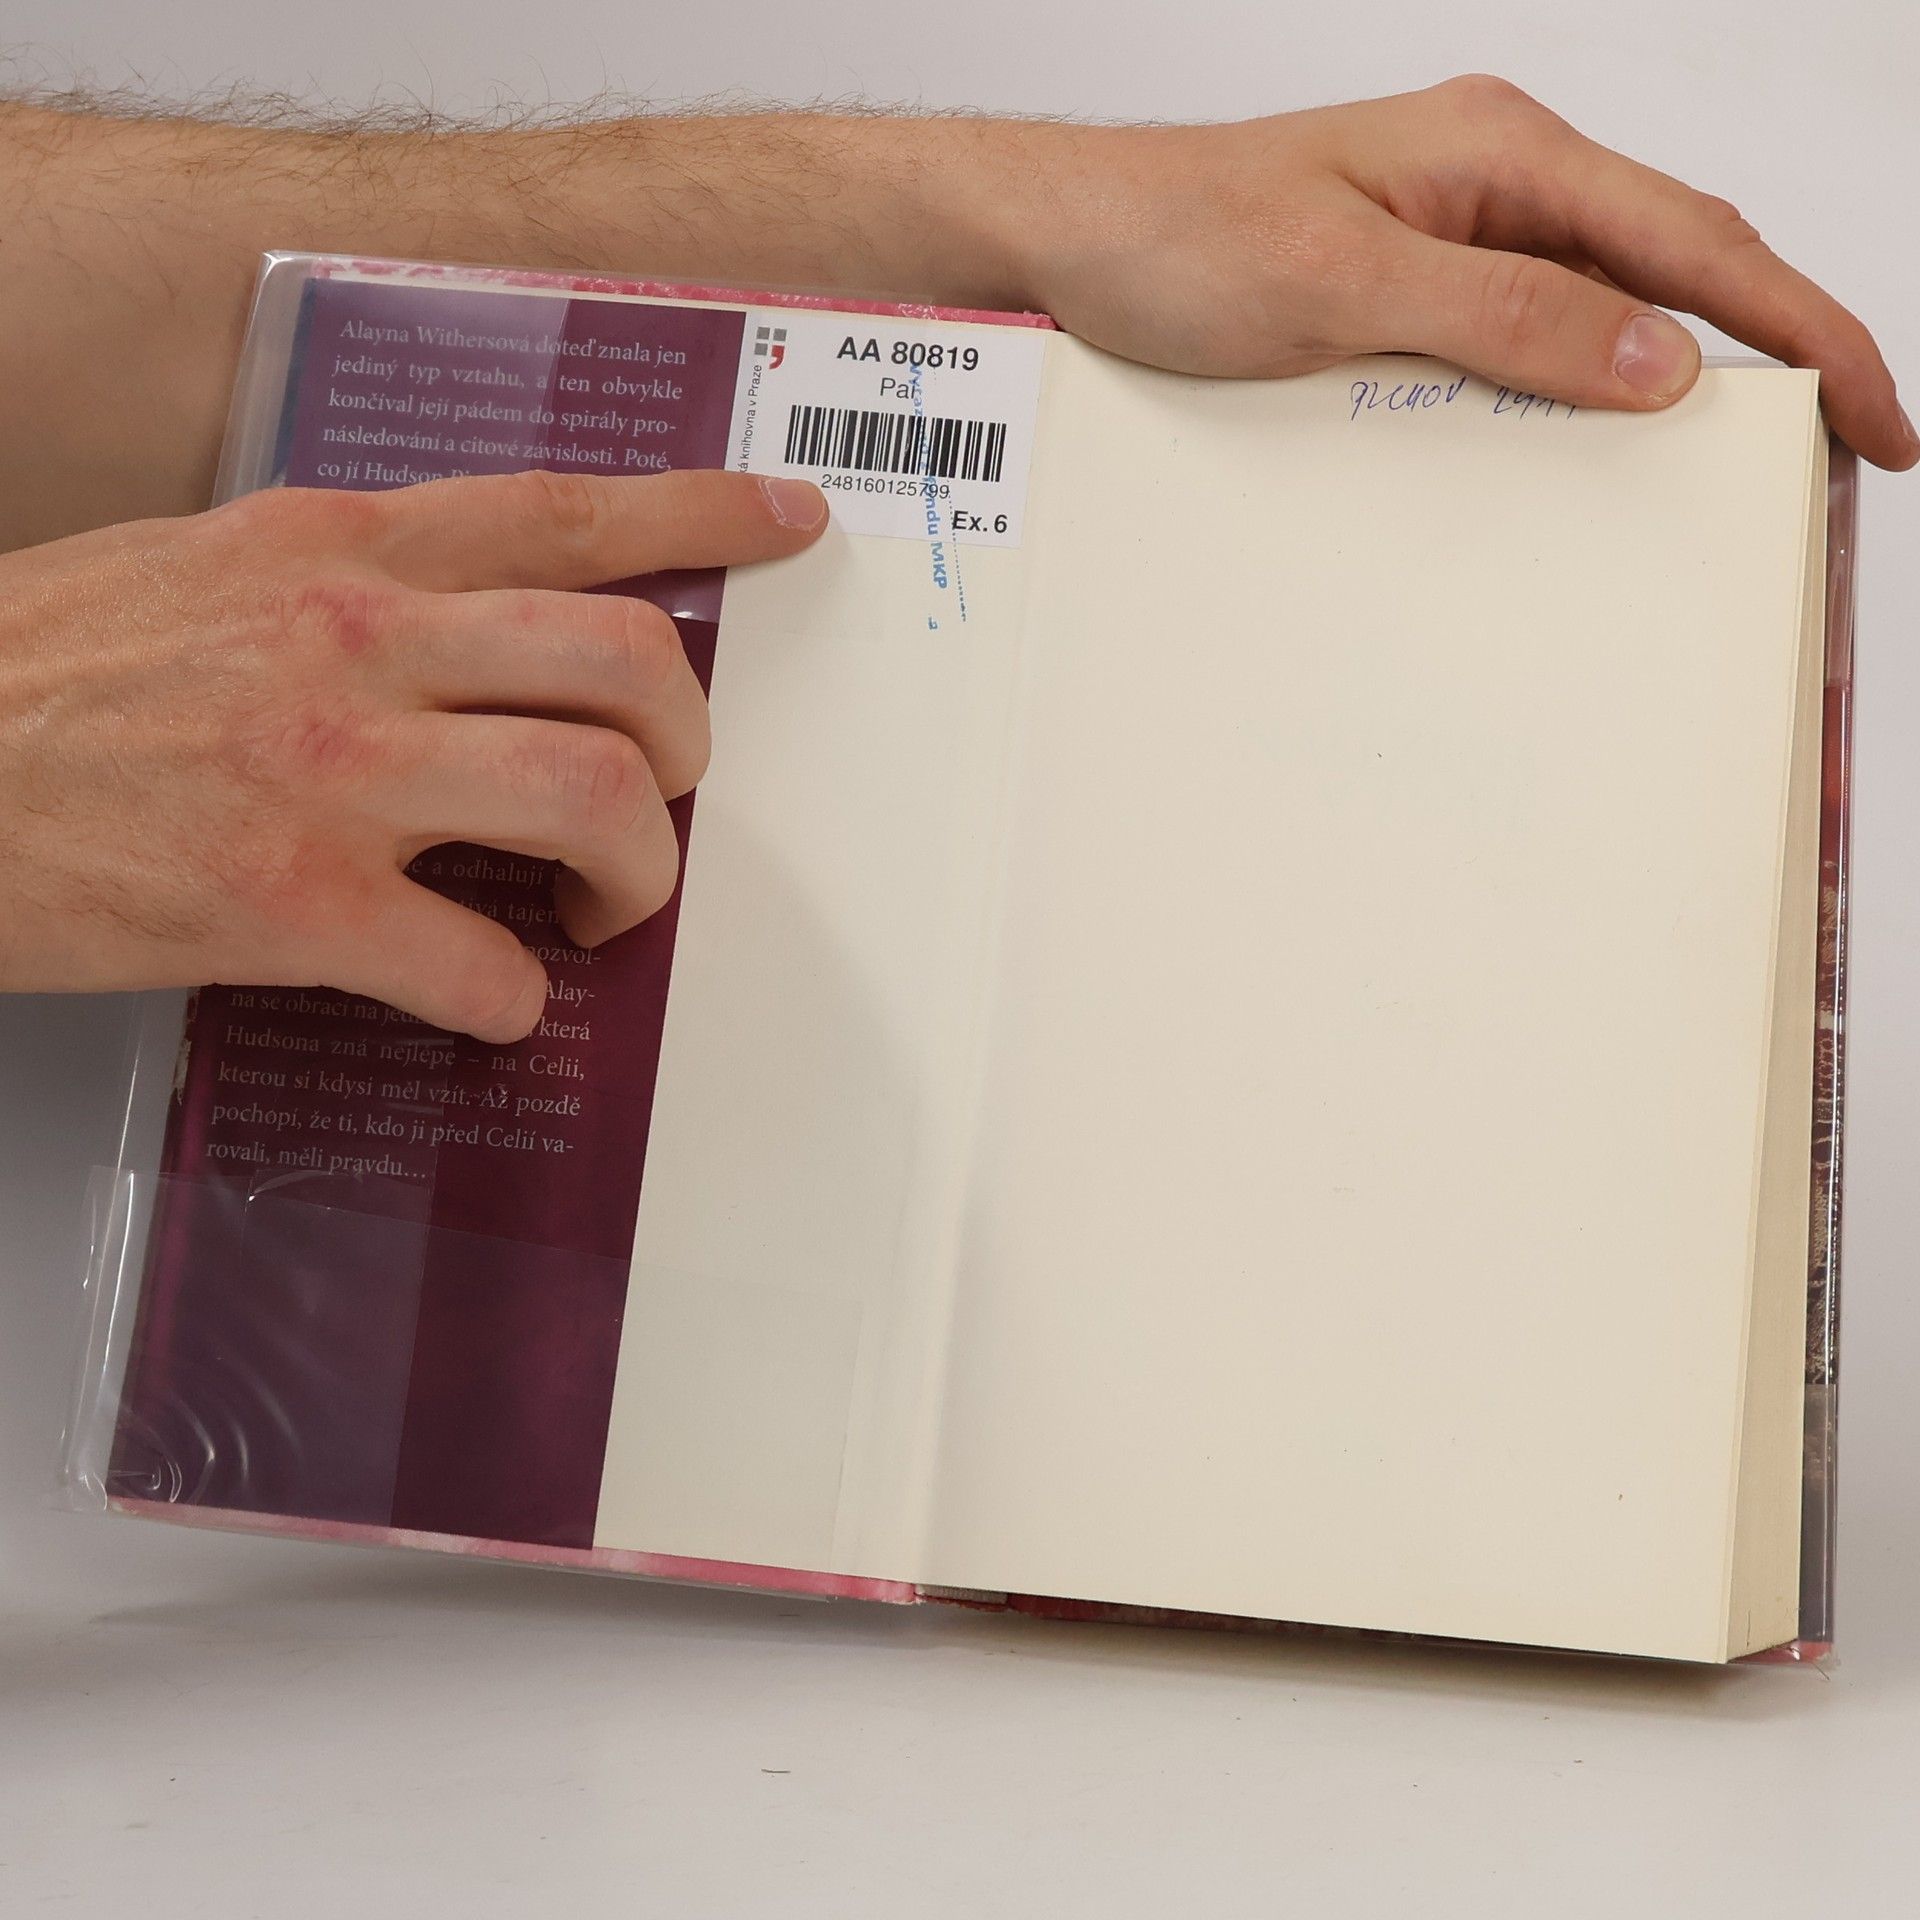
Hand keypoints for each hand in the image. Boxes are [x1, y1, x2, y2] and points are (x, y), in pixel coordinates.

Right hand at [0, 469, 827, 1039]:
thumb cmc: (43, 678)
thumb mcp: (205, 570)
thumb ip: (351, 583)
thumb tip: (479, 633)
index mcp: (337, 546)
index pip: (564, 507)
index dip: (702, 508)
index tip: (790, 521)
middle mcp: (354, 638)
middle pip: (629, 664)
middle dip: (688, 746)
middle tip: (662, 799)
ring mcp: (329, 770)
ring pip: (593, 800)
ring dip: (637, 873)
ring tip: (601, 910)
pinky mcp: (288, 902)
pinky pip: (483, 965)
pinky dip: (514, 999)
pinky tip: (487, 999)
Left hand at [1004, 75, 1914, 469]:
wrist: (1064, 240)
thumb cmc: (1174, 236)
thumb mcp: (1344, 283)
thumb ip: (1504, 319)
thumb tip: (1658, 364)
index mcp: (1502, 154)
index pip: (1698, 242)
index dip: (1807, 328)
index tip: (1874, 415)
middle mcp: (1493, 187)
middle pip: (1675, 272)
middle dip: (1769, 363)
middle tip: (1830, 467)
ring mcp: (1451, 241)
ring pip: (1602, 317)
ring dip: (1670, 391)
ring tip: (1729, 479)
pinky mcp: (1406, 294)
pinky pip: (1522, 348)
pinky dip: (1573, 402)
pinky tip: (1585, 459)